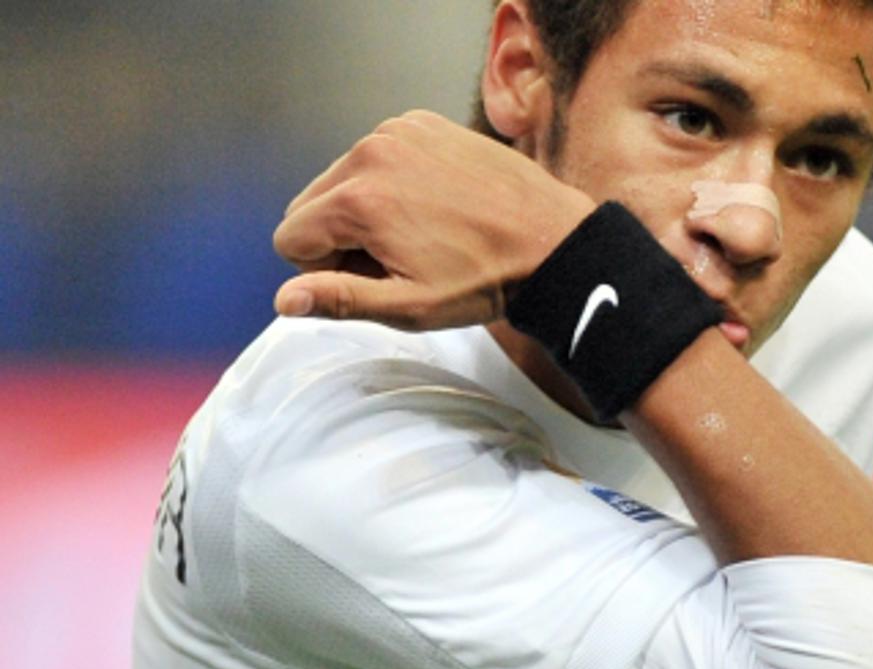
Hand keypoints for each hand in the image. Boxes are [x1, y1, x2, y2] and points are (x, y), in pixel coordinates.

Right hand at [272, 110, 594, 329]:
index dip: (324, 270)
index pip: (290, 238)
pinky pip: (377, 155)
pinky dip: (391, 180)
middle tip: (397, 260)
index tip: (373, 278)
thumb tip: (284, 299)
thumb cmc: (485, 279)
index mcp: (359, 200)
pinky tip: (432, 206)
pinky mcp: (422, 122)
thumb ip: (340, 299)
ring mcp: (398, 131)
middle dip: (339, 238)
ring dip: (364, 209)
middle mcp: (370, 153)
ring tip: (419, 234)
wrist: (551, 240)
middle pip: (310, 204)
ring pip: (342, 178)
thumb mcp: (409, 306)